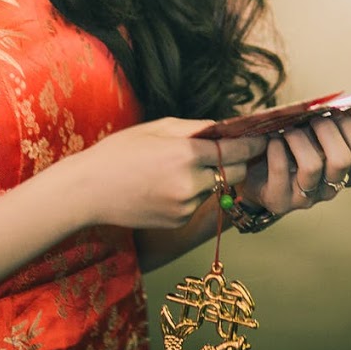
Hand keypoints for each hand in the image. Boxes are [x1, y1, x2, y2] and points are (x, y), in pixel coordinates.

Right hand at [66, 117, 264, 229]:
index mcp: (185, 154)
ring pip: (215, 189)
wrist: (87, 192)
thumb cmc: (118, 153)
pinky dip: (192, 193)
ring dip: (210, 177)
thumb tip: (223, 127)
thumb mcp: (156, 128)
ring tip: (181, 167)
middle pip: (234, 173)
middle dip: (235, 161)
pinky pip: (197, 204)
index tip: (263, 139)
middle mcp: (190, 183)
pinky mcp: (178, 222)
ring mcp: (185, 207)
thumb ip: (194, 128)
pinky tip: (166, 185)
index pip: (234, 149)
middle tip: (231, 150)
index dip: (252, 144)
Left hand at [237, 112, 350, 218]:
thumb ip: (335, 124)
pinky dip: (276, 148)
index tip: (333, 113)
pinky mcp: (280, 201)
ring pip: (312, 166)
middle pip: (342, 159)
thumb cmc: (285, 148)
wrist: (252, 172)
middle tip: (309, 119)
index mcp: (343, 171)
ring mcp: (306, 198)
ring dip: (298, 139)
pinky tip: (272, 141)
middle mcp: (329, 187)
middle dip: (325, 129)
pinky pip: (281, 170)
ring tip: (286, 130)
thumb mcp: (311, 133)